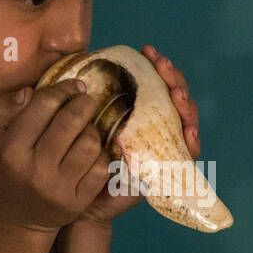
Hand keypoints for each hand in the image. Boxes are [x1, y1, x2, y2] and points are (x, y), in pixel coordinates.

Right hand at [0, 78, 112, 235]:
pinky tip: (90, 152)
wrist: (18, 220)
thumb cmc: (5, 172)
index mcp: (11, 152)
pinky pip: (101, 168)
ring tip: (84, 129)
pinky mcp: (78, 202)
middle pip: (71, 122)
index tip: (72, 86)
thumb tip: (28, 92)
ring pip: (90, 143)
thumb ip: (1, 111)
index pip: (42, 106)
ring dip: (91, 130)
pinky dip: (100, 155)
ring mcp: (59, 189)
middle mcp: (35, 171)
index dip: (61, 90)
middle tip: (85, 99)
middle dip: (83, 103)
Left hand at [73, 45, 201, 227]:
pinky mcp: (168, 170)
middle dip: (174, 77)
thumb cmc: (81, 162)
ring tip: (177, 94)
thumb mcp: (81, 127)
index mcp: (138, 112)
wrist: (83, 202)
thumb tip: (60, 73)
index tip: (146, 50)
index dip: (156, 65)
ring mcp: (164, 146)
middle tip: (162, 65)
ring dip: (186, 104)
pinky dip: (191, 143)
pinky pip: (187, 155)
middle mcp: (155, 126)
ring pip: (186, 121)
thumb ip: (78, 104)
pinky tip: (188, 132)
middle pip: (176, 96)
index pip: (156, 82)